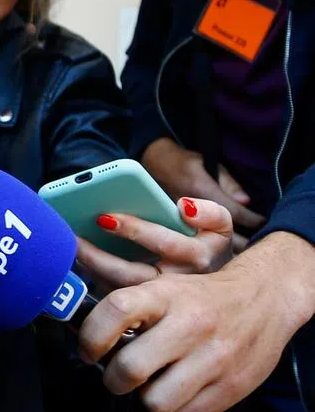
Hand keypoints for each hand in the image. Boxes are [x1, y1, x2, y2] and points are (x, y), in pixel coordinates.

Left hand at [75, 196, 232, 291]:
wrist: (222, 294)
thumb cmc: (206, 248)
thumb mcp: (219, 229)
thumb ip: (209, 213)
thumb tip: (184, 207)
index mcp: (198, 257)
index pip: (166, 244)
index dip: (136, 230)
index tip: (104, 217)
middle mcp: (177, 284)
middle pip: (133, 274)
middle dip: (100, 256)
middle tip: (73, 238)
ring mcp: (157, 301)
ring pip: (119, 290)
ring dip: (91, 270)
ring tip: (69, 249)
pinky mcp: (142, 314)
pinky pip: (113, 300)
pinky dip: (93, 283)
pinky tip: (75, 266)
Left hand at [78, 231, 314, 411]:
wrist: (265, 299)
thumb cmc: (200, 298)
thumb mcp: (164, 288)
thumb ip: (129, 310)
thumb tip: (88, 341)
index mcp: (166, 295)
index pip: (116, 311)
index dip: (91, 336)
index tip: (89, 350)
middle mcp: (191, 325)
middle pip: (130, 368)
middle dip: (114, 379)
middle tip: (118, 374)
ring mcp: (214, 359)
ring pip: (154, 402)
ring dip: (145, 397)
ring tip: (153, 382)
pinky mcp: (232, 388)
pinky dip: (171, 411)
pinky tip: (177, 391)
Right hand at [142, 139, 264, 248]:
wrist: (149, 163)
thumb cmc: (181, 162)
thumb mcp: (207, 163)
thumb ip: (228, 183)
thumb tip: (246, 202)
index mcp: (201, 189)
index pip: (235, 212)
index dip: (253, 219)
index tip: (263, 222)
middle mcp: (189, 208)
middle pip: (222, 236)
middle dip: (242, 241)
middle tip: (255, 241)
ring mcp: (177, 220)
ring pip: (208, 244)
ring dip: (225, 248)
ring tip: (240, 248)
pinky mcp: (169, 227)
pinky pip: (194, 243)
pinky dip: (208, 247)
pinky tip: (217, 249)